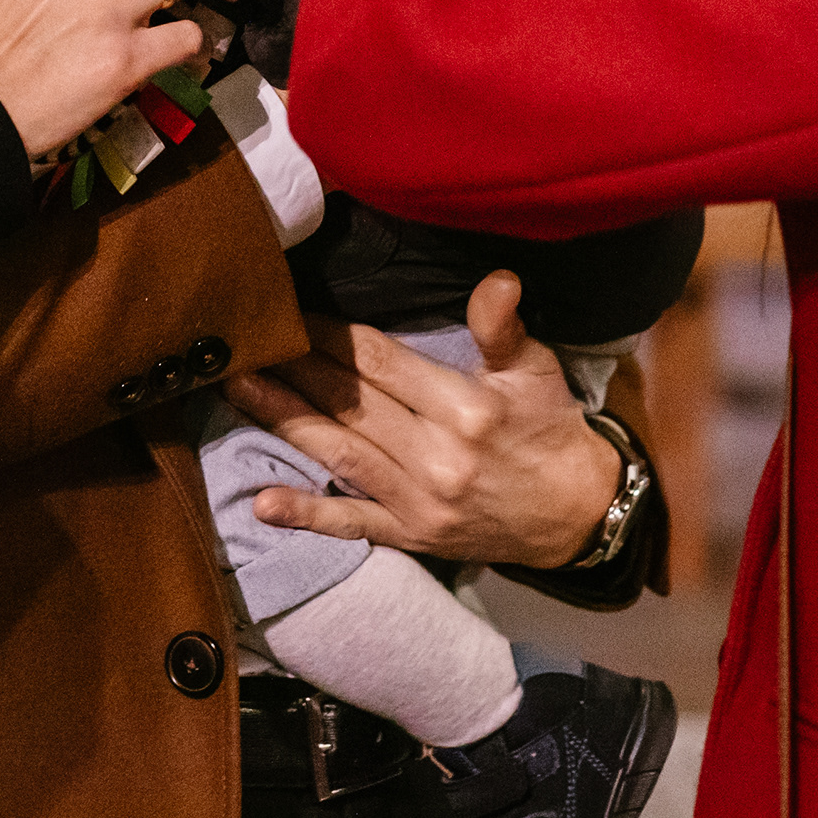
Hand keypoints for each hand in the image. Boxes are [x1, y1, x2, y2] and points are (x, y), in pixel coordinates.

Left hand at [224, 272, 622, 566]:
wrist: (578, 515)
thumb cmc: (551, 432)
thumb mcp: (538, 372)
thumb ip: (504, 328)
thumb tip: (498, 280)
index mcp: (466, 409)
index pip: (382, 364)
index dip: (333, 337)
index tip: (294, 313)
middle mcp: (437, 458)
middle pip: (351, 406)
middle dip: (296, 370)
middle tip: (247, 342)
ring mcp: (419, 503)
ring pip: (340, 454)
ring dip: (284, 421)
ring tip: (238, 389)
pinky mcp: (412, 537)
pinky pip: (353, 525)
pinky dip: (307, 515)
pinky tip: (261, 503)